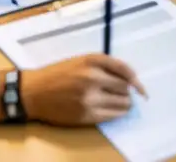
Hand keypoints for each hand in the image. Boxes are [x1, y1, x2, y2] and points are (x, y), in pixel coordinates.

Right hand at [22, 54, 147, 125]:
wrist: (33, 92)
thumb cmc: (57, 74)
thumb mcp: (80, 61)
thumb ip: (103, 66)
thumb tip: (129, 79)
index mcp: (91, 60)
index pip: (124, 69)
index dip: (136, 80)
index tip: (141, 88)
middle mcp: (92, 77)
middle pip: (124, 87)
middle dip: (127, 92)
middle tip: (125, 95)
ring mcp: (89, 97)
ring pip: (121, 103)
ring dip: (124, 104)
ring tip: (120, 103)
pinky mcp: (86, 115)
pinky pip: (112, 116)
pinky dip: (117, 114)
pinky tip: (113, 111)